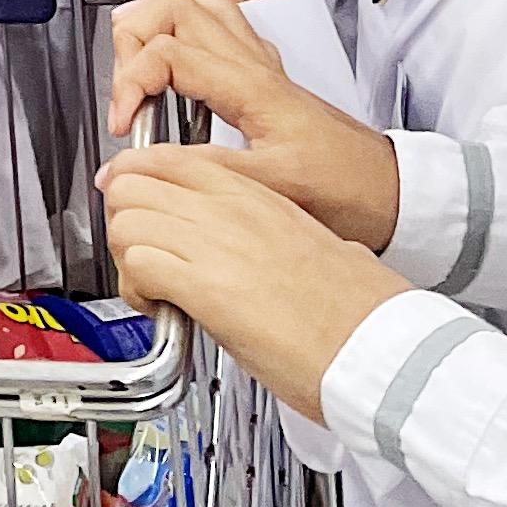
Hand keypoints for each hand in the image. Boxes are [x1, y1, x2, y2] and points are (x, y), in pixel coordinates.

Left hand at [98, 150, 408, 423]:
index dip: (138, 183)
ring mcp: (218, 244)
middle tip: (140, 256)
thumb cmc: (357, 311)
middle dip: (123, 220)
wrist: (383, 348)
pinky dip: (135, 289)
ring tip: (150, 288)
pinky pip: (138, 264)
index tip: (137, 210)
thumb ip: (261, 235)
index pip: (168, 158)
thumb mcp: (305, 246)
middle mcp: (232, 210)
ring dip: (125, 255)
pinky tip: (160, 309)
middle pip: (133, 181)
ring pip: (126, 218)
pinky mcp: (208, 288)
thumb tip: (234, 254)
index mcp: (259, 195)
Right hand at [105, 0, 401, 244]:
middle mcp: (254, 64)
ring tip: (136, 69)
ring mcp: (260, 64)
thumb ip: (199, 169)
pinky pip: (217, 27)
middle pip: (174, 5)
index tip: (122, 124)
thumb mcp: (269, 188)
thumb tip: (136, 165)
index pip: (168, 51)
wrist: (391, 192)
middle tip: (124, 88)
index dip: (130, 82)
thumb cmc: (346, 190)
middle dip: (132, 37)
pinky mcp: (264, 75)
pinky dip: (182, 32)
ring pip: (195, 5)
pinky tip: (175, 67)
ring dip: (154, 25)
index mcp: (252, 86)